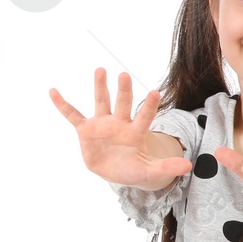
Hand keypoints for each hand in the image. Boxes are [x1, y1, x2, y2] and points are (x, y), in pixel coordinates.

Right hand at [49, 68, 190, 187]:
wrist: (115, 171)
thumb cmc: (133, 169)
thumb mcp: (149, 171)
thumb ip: (166, 167)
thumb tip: (189, 165)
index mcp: (135, 132)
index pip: (144, 116)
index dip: (149, 105)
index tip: (156, 92)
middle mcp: (119, 123)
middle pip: (123, 103)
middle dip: (124, 90)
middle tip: (124, 75)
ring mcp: (102, 124)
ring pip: (101, 102)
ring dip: (100, 87)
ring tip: (100, 70)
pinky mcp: (85, 130)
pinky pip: (72, 115)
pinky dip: (62, 104)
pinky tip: (53, 91)